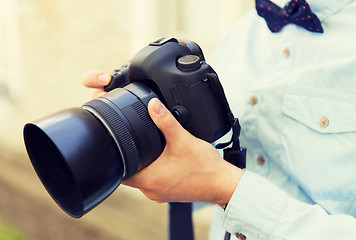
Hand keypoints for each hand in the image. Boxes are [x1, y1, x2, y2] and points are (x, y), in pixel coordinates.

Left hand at [81, 70, 243, 205]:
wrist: (222, 184)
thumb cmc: (205, 168)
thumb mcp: (183, 140)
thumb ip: (166, 121)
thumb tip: (153, 105)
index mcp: (149, 179)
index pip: (119, 172)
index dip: (115, 158)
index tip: (116, 146)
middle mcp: (151, 190)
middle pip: (129, 174)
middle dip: (129, 158)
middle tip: (132, 142)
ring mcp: (159, 194)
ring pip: (142, 177)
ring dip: (142, 165)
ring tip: (147, 148)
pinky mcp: (168, 192)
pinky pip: (153, 181)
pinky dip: (153, 170)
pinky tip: (162, 159)